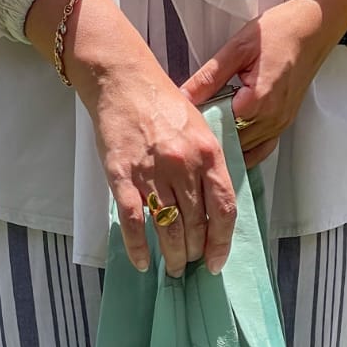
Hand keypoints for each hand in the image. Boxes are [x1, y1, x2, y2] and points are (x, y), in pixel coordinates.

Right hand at [25, 0, 235, 274]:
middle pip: (196, 224)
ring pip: (169, 228)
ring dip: (172, 255)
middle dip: (194, 252)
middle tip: (189, 263)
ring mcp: (153, 172)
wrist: (123, 79)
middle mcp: (184, 165)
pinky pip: (133, 221)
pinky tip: (142, 262)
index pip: (223, 209)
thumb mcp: (199, 128)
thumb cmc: (162, 104)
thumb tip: (214, 208)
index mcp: (208, 154)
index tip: (216, 261)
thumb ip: (208, 165)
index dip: (221, 242)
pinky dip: (138, 247)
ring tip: (172, 268)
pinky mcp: (123, 176)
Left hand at [181, 0, 346, 165]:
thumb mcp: (238, 48)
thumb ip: (209, 77)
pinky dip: (246, 151)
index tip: (187, 118)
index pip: (219, 126)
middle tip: (194, 128)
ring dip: (228, 146)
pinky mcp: (284, 124)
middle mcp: (271, 119)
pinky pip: (262, 149)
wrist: (313, 28)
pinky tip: (232, 146)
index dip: (201, 123)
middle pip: (232, 142)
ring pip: (246, 151)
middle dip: (213, 136)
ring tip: (209, 135)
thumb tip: (183, 95)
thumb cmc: (279, 31)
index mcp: (257, 101)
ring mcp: (280, 125)